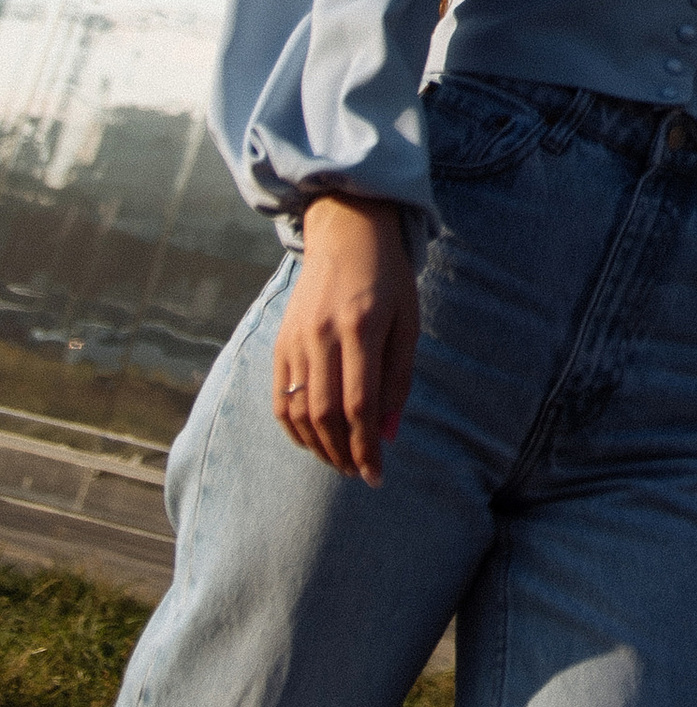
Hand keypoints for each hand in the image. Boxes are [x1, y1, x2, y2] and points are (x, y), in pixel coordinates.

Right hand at [273, 196, 418, 485]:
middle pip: (325, 414)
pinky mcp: (280, 341)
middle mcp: (323, 334)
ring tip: (339, 461)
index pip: (360, 404)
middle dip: (342, 453)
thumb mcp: (408, 322)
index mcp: (362, 327)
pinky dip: (294, 427)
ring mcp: (296, 338)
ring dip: (318, 446)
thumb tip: (389, 432)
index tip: (377, 474)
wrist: (346, 232)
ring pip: (298, 411)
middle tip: (358, 473)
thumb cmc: (388, 278)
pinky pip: (279, 397)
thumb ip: (399, 377)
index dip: (367, 446)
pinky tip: (312, 440)